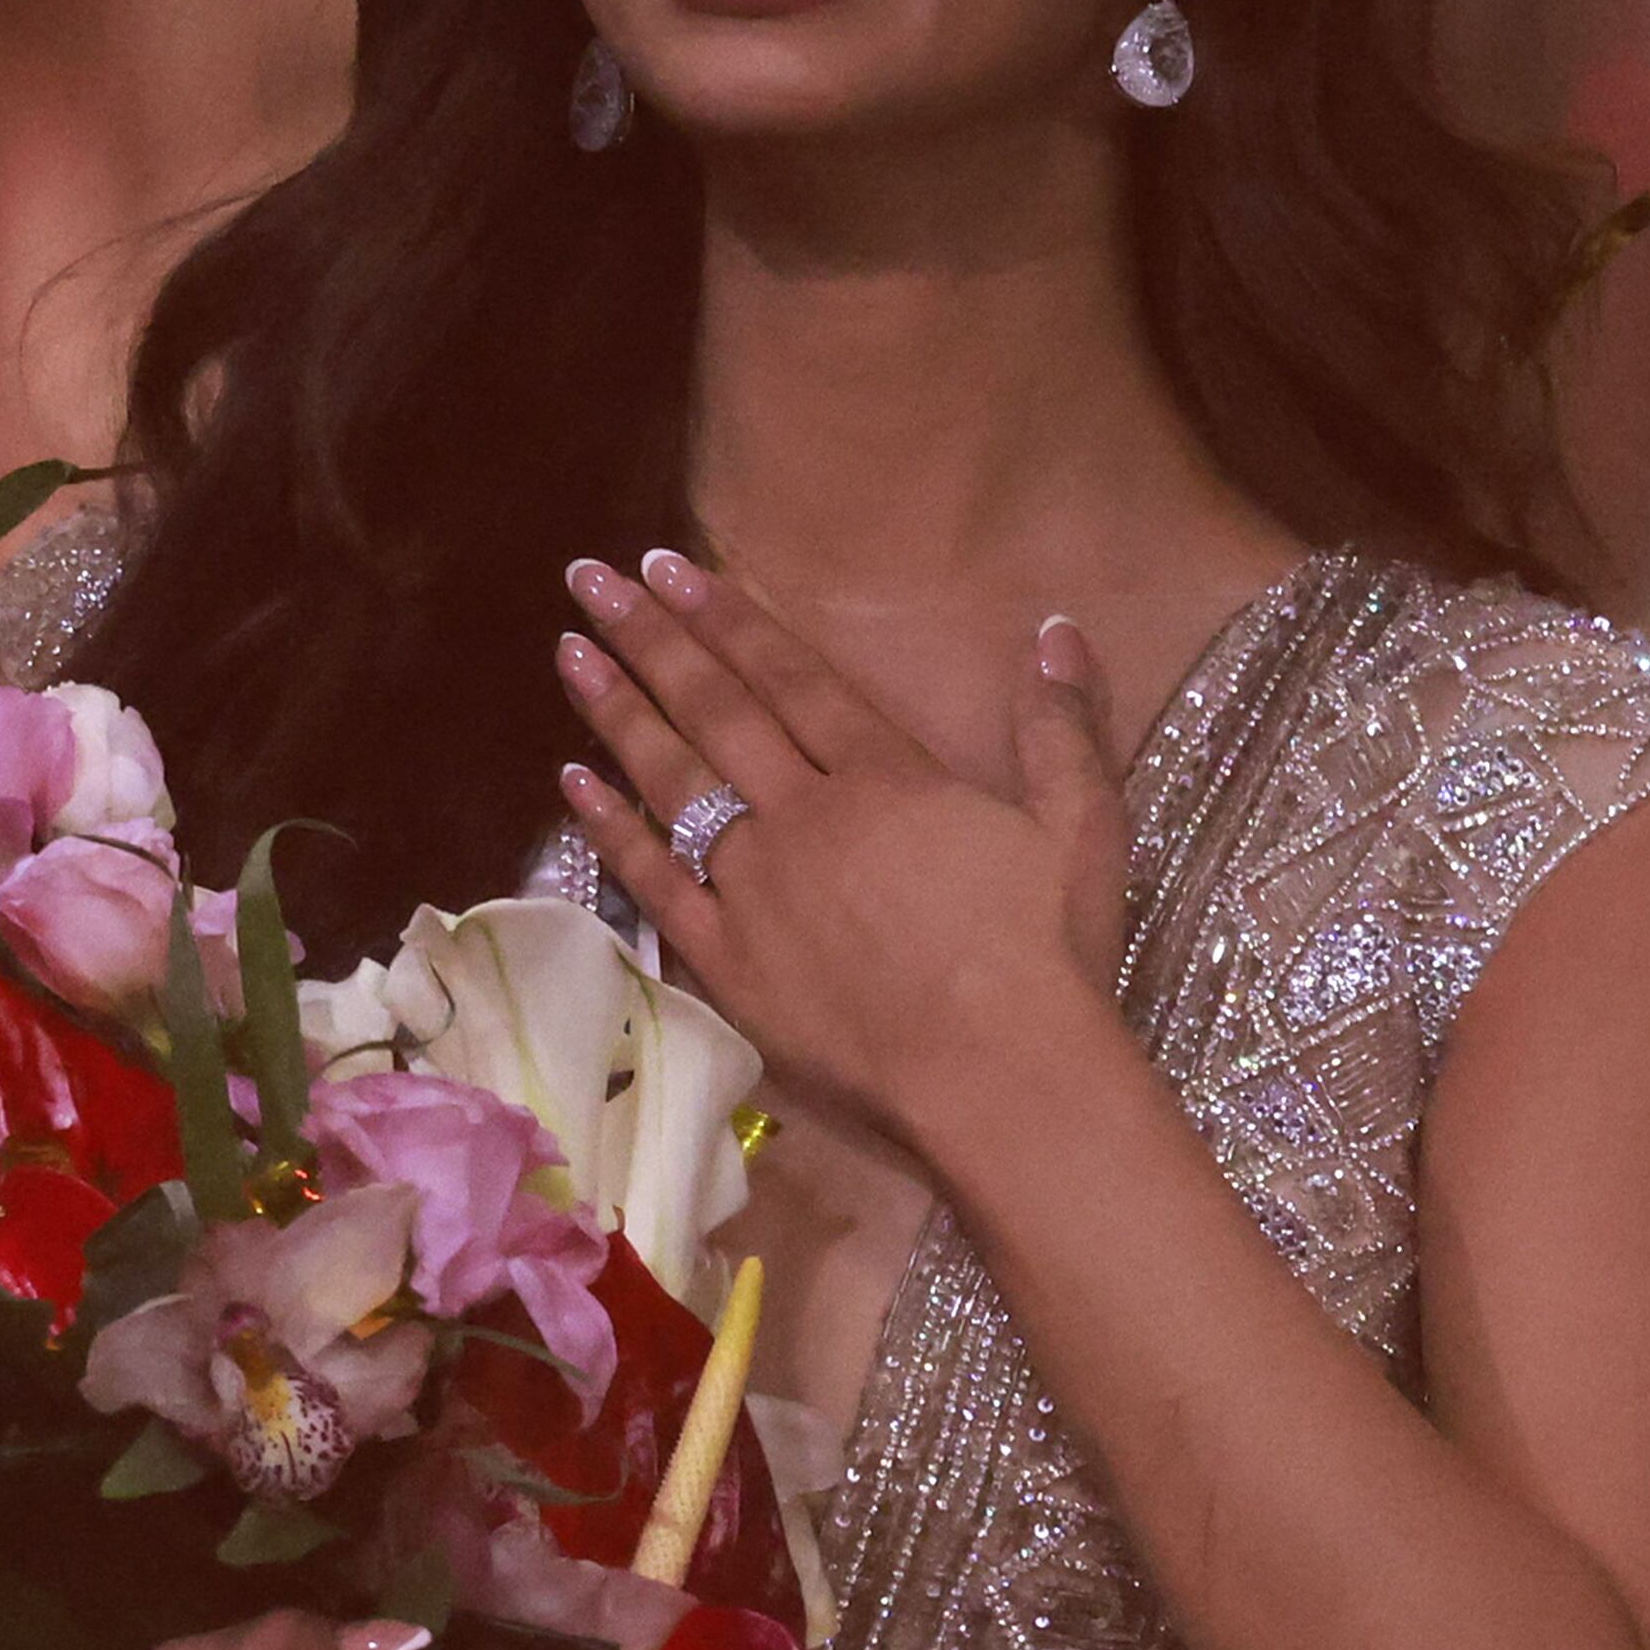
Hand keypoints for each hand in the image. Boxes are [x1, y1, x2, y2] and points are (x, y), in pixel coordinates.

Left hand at [549, 550, 1139, 1158]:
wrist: (1000, 1082)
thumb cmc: (1048, 958)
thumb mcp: (1081, 829)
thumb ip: (1061, 726)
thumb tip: (1055, 626)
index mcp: (884, 777)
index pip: (789, 676)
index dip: (727, 618)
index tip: (667, 568)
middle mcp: (803, 816)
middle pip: (714, 710)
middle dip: (649, 638)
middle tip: (589, 579)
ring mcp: (754, 889)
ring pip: (671, 781)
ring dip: (616, 712)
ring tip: (568, 652)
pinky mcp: (726, 964)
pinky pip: (653, 884)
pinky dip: (610, 830)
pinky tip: (573, 783)